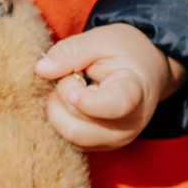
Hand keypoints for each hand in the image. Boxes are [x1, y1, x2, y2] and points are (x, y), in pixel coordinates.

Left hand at [36, 24, 180, 150]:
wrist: (146, 71)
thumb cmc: (124, 52)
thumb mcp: (100, 41)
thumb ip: (71, 52)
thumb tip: (41, 70)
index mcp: (134, 92)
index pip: (116, 106)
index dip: (90, 104)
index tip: (73, 94)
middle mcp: (128, 124)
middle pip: (80, 125)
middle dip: (63, 95)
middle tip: (71, 73)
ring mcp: (115, 140)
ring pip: (70, 135)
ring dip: (58, 108)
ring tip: (71, 86)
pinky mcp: (101, 146)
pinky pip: (68, 139)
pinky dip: (60, 119)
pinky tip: (70, 100)